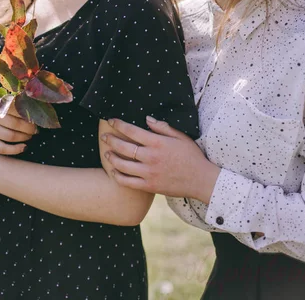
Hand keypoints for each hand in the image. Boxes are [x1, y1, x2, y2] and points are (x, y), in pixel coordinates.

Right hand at [0, 96, 37, 154]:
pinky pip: (2, 148)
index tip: (37, 117)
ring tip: (31, 135)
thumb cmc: (0, 109)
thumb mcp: (5, 100)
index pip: (16, 107)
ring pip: (10, 136)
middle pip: (15, 123)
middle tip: (36, 128)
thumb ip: (18, 101)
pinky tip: (24, 147)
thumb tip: (39, 107)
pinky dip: (15, 149)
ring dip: (25, 137)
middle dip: (29, 127)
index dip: (29, 113)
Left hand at [101, 116, 219, 201]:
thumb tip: (146, 119)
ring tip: (107, 153)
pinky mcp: (149, 186)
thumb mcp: (180, 136)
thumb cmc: (192, 156)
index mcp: (158, 143)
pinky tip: (114, 171)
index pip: (132, 131)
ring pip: (122, 165)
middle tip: (104, 137)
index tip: (111, 120)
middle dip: (111, 140)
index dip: (119, 125)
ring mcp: (149, 173)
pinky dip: (118, 176)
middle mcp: (151, 157)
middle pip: (124, 147)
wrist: (201, 180)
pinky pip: (128, 182)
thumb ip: (162, 127)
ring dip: (112, 158)